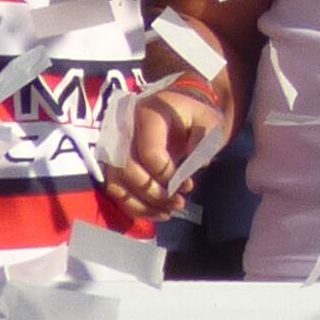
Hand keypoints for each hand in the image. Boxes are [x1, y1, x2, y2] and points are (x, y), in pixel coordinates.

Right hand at [100, 76, 228, 228]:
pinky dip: (133, 206)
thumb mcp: (207, 120)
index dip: (167, 175)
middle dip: (154, 194)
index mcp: (147, 115)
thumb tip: (197, 165)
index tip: (188, 186)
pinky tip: (156, 213)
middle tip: (178, 203)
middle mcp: (123, 130)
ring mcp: (113, 147)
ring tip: (168, 213)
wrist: (177, 106)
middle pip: (128, 171)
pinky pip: (115, 190)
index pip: (149, 153)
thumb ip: (204, 139)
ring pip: (117, 184)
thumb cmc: (193, 114)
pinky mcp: (112, 163)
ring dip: (142, 205)